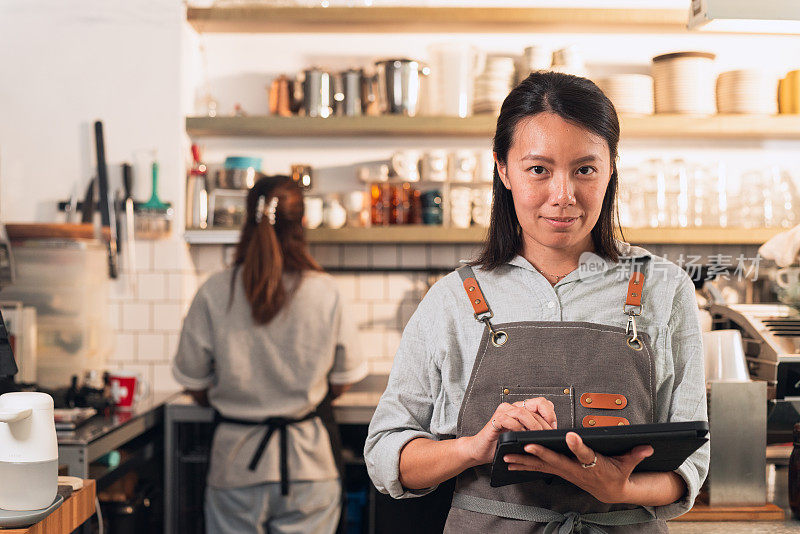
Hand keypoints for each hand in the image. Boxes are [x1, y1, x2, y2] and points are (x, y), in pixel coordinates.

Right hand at [462, 398, 556, 465]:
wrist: (481, 450)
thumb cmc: (501, 444)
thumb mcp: (523, 436)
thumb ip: (535, 430)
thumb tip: (553, 432)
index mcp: (521, 409)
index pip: (541, 402)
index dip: (550, 413)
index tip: (554, 428)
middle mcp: (513, 407)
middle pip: (535, 404)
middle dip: (545, 422)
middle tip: (548, 435)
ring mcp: (503, 412)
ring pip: (523, 412)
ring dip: (533, 425)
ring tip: (537, 436)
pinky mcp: (495, 420)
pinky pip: (508, 420)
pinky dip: (517, 428)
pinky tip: (520, 436)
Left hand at [502, 431, 653, 503]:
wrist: (611, 491)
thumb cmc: (617, 474)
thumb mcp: (628, 464)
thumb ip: (635, 454)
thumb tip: (648, 446)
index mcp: (592, 464)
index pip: (584, 454)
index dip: (577, 446)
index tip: (570, 436)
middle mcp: (575, 469)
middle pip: (556, 460)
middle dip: (541, 454)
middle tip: (525, 446)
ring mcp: (565, 472)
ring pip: (542, 466)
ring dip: (524, 462)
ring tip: (507, 457)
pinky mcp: (559, 472)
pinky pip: (539, 469)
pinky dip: (524, 465)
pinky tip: (510, 463)